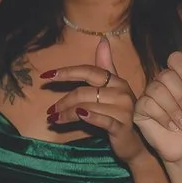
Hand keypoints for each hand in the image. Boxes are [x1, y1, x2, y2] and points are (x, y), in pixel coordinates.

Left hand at [40, 37, 145, 164]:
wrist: (136, 142)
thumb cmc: (120, 114)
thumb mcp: (113, 89)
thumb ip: (106, 66)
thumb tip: (103, 39)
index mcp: (117, 81)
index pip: (89, 71)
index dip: (67, 72)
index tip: (46, 76)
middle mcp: (121, 93)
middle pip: (84, 91)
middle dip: (63, 101)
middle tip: (51, 110)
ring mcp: (124, 110)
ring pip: (88, 107)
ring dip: (67, 114)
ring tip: (55, 119)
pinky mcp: (122, 127)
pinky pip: (102, 120)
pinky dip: (89, 118)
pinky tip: (78, 117)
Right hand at [130, 41, 181, 167]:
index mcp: (177, 76)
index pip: (175, 58)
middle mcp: (161, 83)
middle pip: (167, 75)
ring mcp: (149, 96)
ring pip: (157, 89)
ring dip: (175, 110)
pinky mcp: (140, 111)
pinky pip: (148, 103)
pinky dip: (163, 117)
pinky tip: (170, 127)